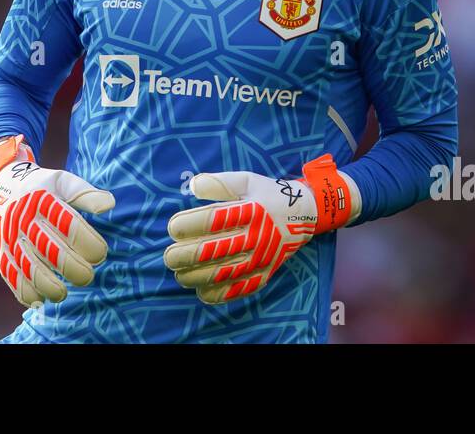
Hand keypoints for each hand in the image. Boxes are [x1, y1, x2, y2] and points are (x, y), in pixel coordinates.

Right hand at [0, 136, 114, 308]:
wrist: (7, 187)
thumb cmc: (45, 187)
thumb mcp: (64, 182)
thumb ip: (85, 194)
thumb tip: (109, 205)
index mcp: (42, 200)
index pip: (68, 224)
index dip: (86, 242)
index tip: (101, 253)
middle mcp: (23, 219)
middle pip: (48, 249)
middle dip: (71, 267)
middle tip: (88, 276)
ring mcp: (11, 238)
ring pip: (27, 266)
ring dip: (46, 284)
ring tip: (63, 294)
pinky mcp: (3, 253)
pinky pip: (10, 275)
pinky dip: (24, 290)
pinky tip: (40, 299)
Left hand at [163, 156, 357, 304]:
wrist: (304, 214)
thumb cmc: (269, 194)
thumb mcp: (247, 180)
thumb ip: (219, 182)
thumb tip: (191, 186)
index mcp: (250, 210)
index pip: (212, 220)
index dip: (188, 225)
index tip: (172, 228)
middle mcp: (256, 236)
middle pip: (213, 250)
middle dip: (185, 256)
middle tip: (169, 256)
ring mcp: (261, 258)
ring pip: (223, 273)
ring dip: (196, 277)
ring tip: (179, 274)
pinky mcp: (265, 273)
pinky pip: (240, 288)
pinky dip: (218, 293)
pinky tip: (201, 290)